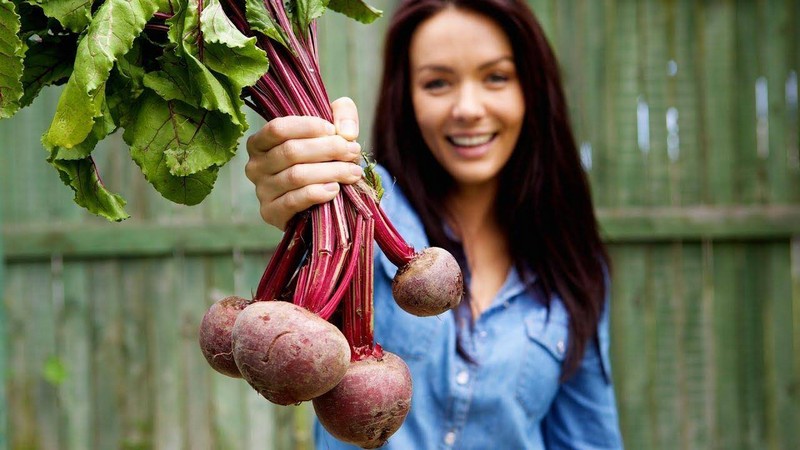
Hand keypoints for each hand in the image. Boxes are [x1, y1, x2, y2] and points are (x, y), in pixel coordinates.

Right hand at [245, 97, 362, 229]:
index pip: (278, 128)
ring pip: (296, 176)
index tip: (333, 130)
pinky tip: (335, 189)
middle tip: (353, 151)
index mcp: (261, 142)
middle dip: (328, 149)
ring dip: (330, 172)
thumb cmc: (322, 159)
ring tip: (353, 172)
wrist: (319, 201)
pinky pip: (293, 201)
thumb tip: (346, 132)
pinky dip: (317, 193)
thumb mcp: (332, 129)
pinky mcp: (271, 213)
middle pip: (291, 151)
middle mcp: (255, 166)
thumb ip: (342, 114)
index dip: (308, 127)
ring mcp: (261, 191)